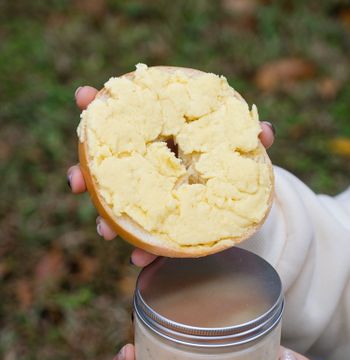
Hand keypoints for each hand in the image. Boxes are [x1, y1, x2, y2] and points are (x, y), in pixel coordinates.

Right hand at [68, 86, 275, 266]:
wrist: (238, 198)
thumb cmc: (234, 163)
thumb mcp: (242, 148)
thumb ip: (251, 137)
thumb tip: (264, 132)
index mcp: (163, 136)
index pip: (125, 117)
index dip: (101, 106)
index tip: (83, 97)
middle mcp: (148, 165)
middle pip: (107, 164)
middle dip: (85, 170)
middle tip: (74, 179)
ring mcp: (150, 195)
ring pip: (117, 204)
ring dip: (103, 217)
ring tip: (102, 230)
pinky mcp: (161, 224)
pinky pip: (145, 236)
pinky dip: (141, 248)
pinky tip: (139, 257)